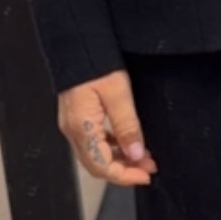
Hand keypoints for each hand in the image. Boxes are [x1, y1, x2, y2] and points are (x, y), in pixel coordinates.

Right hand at [58, 71, 157, 187]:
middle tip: (148, 167)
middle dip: (124, 171)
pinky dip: (111, 148)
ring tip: (142, 156)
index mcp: (81, 127)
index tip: (146, 175)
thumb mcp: (118, 94)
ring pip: (95, 155)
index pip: (103, 166)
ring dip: (119, 160)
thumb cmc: (95, 63)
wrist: (78, 44)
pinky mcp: (76, 117)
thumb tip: (136, 154)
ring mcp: (72, 124)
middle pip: (97, 165)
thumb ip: (127, 126)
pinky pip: (93, 142)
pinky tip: (126, 142)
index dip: (125, 176)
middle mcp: (72, 130)